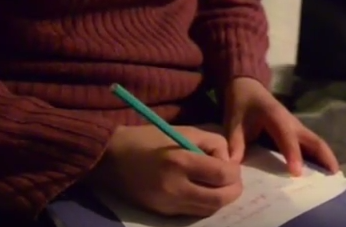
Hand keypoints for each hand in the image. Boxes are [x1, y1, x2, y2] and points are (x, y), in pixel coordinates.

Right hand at [90, 125, 241, 216]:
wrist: (111, 158)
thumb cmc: (149, 139)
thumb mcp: (184, 130)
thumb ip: (213, 143)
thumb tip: (229, 161)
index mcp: (181, 162)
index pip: (222, 175)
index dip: (234, 171)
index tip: (232, 164)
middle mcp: (175, 188)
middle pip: (219, 199)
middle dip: (233, 189)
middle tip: (233, 179)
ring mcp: (168, 204)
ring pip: (208, 210)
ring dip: (220, 199)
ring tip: (219, 185)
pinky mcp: (162, 213)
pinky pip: (193, 213)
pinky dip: (204, 204)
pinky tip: (203, 191)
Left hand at [224, 77, 338, 175]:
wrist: (248, 87)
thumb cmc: (242, 104)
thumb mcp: (233, 122)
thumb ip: (234, 144)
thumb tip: (232, 167)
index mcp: (276, 116)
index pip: (287, 137)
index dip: (293, 154)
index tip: (297, 172)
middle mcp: (292, 122)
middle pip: (313, 139)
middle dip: (324, 157)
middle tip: (333, 177)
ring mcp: (296, 127)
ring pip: (315, 143)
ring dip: (325, 158)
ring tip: (333, 178)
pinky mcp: (295, 132)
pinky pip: (309, 145)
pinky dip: (318, 157)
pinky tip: (320, 172)